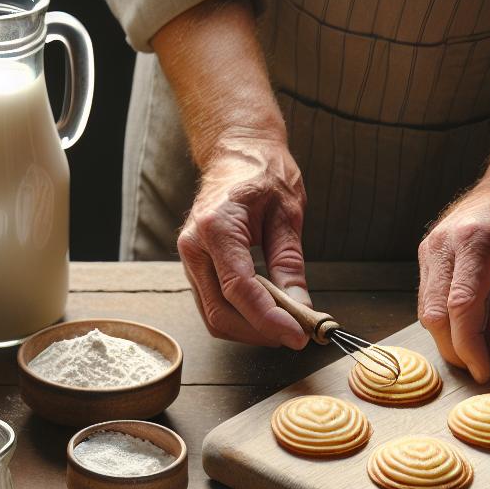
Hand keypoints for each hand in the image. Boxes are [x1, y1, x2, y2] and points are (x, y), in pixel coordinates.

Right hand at [177, 135, 309, 348]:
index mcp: (216, 227)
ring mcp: (189, 260)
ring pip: (214, 317)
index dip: (269, 319)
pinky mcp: (195, 269)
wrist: (236, 152)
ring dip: (250, 330)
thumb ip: (290, 263)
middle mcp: (193, 247)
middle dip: (260, 332)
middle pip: (221, 313)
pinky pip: (214, 306)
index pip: (239, 289)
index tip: (298, 335)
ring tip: (286, 325)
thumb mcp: (287, 213)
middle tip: (297, 334)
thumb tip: (300, 307)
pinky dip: (241, 319)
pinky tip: (267, 314)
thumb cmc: (262, 173)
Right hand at [417, 167, 489, 382]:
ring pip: (426, 310)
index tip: (486, 370)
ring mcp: (429, 248)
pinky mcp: (426, 254)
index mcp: (475, 243)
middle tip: (481, 367)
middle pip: (435, 315)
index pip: (460, 308)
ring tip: (475, 352)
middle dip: (455, 349)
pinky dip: (444, 320)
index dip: (470, 347)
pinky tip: (465, 329)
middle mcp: (443, 244)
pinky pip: (428, 298)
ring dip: (447, 338)